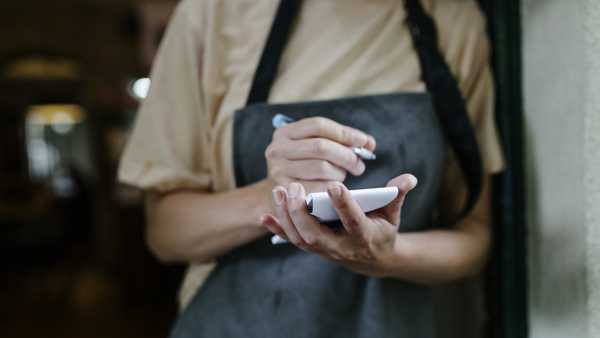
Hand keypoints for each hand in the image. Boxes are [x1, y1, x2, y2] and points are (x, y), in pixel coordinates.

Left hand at [260, 174, 417, 276]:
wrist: (372, 260)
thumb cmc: (382, 230)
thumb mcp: (393, 215)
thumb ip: (397, 196)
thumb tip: (409, 178)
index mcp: (364, 235)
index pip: (353, 220)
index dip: (344, 204)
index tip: (333, 183)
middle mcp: (341, 246)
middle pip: (317, 234)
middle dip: (302, 212)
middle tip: (294, 187)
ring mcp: (324, 249)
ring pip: (301, 237)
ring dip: (287, 216)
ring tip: (280, 190)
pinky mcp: (312, 248)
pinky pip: (292, 240)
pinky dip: (278, 228)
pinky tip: (264, 215)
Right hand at [264, 117, 375, 193]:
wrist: (283, 195)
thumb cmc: (305, 166)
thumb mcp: (316, 147)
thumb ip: (342, 141)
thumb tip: (368, 143)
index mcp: (284, 132)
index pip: (319, 125)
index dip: (345, 133)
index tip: (364, 142)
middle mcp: (276, 149)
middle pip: (321, 147)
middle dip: (346, 155)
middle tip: (359, 165)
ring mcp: (278, 171)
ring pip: (322, 168)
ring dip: (340, 172)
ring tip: (344, 176)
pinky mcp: (286, 192)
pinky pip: (318, 188)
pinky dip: (332, 187)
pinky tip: (335, 188)